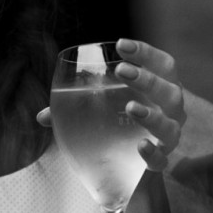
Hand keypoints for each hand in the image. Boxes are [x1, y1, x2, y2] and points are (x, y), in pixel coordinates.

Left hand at [38, 38, 188, 170]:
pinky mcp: (162, 161)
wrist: (130, 166)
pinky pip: (163, 159)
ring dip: (152, 114)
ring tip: (130, 108)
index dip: (146, 52)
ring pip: (170, 124)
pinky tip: (141, 146)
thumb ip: (72, 110)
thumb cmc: (118, 126)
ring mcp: (169, 136)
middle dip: (148, 79)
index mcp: (160, 89)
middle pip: (170, 90)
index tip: (121, 45)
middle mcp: (171, 110)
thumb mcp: (101, 111)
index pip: (163, 64)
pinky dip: (153, 153)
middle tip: (122, 71)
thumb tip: (42, 115)